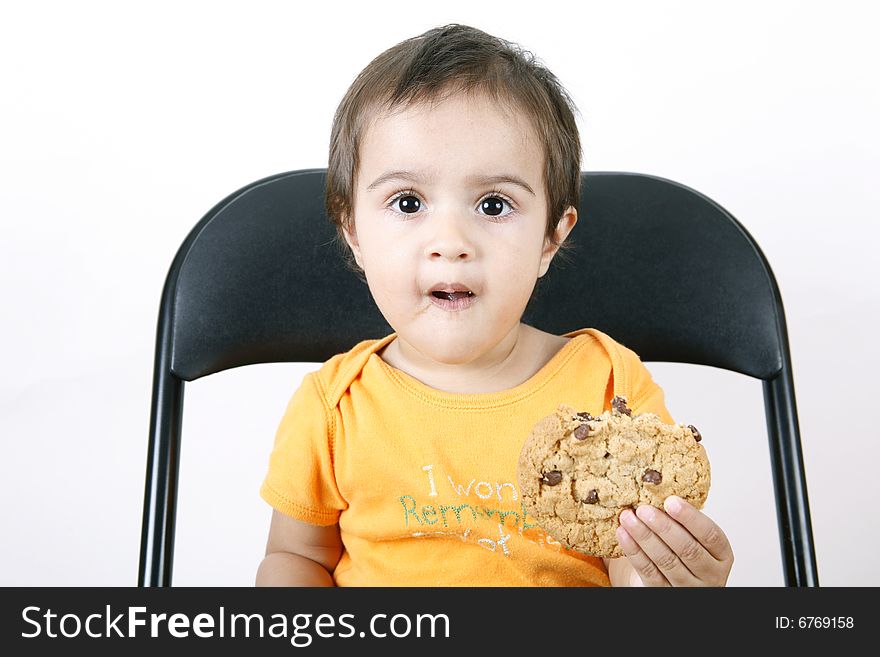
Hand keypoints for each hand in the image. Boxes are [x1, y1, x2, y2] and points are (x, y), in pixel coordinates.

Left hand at [615, 496, 732, 585]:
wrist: (672, 581)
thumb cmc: (683, 549)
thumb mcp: (693, 536)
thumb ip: (683, 518)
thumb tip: (658, 484)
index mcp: (721, 555)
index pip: (711, 535)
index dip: (691, 518)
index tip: (671, 500)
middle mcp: (709, 574)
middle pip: (688, 549)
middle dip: (663, 527)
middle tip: (643, 508)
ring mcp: (687, 587)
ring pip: (666, 561)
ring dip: (644, 536)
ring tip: (627, 517)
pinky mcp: (663, 593)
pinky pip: (648, 572)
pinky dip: (633, 551)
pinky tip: (622, 533)